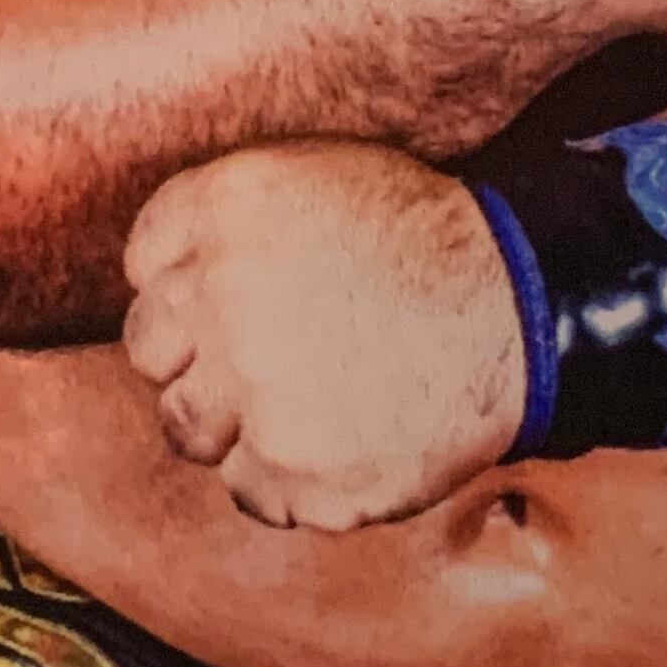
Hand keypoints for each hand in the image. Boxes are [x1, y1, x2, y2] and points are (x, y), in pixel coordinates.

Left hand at [122, 143, 528, 530]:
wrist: (521, 314)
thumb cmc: (424, 244)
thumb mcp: (319, 177)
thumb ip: (223, 218)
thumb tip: (158, 273)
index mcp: (227, 210)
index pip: (144, 267)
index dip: (187, 290)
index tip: (229, 304)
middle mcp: (224, 299)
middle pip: (150, 351)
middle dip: (196, 356)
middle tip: (264, 358)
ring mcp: (255, 394)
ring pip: (186, 428)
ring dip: (231, 421)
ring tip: (306, 401)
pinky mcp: (293, 473)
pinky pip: (247, 489)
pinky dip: (284, 476)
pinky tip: (339, 438)